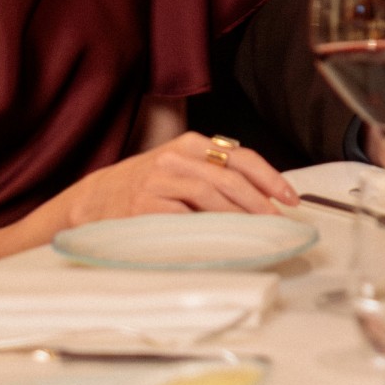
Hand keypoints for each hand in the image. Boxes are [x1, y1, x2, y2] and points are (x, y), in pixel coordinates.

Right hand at [65, 132, 298, 224]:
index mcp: (189, 144)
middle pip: (230, 178)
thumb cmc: (145, 186)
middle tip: (278, 222)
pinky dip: (208, 230)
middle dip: (260, 203)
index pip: (240, 156)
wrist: (94, 200)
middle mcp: (176, 158)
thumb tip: (262, 196)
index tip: (290, 197)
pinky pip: (185, 219)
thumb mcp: (179, 167)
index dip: (270, 177)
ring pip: (211, 197)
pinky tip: (223, 240)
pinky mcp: (146, 207)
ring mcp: (160, 182)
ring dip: (240, 217)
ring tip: (258, 232)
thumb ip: (213, 173)